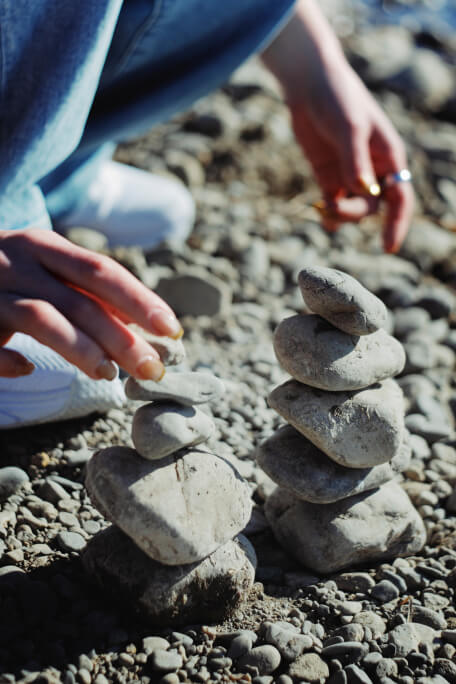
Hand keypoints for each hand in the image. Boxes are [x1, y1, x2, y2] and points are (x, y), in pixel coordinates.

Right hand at [0, 228, 181, 378]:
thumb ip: (84, 292)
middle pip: (80, 300)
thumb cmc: (3, 271)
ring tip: (108, 374)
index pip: (101, 271)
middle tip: (153, 369)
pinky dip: (7, 359)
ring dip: (80, 348)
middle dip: (123, 337)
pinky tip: (27, 370)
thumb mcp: (43, 268)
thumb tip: (137, 325)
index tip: (172, 330)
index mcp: (43, 246)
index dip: (140, 300)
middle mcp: (17, 261)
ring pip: (42, 318)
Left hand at [288, 61, 413, 252]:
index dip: (397, 223)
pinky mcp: (328, 173)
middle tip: (334, 208)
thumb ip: (355, 162)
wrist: (309, 84)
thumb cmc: (338, 99)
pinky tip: (323, 217)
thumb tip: (364, 193)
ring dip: (340, 214)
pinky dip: (329, 213)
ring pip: (351, 206)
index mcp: (389, 156)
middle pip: (372, 206)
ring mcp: (350, 172)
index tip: (388, 246)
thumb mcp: (349, 128)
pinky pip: (332, 201)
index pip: (400, 198)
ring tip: (324, 210)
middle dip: (355, 213)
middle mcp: (373, 168)